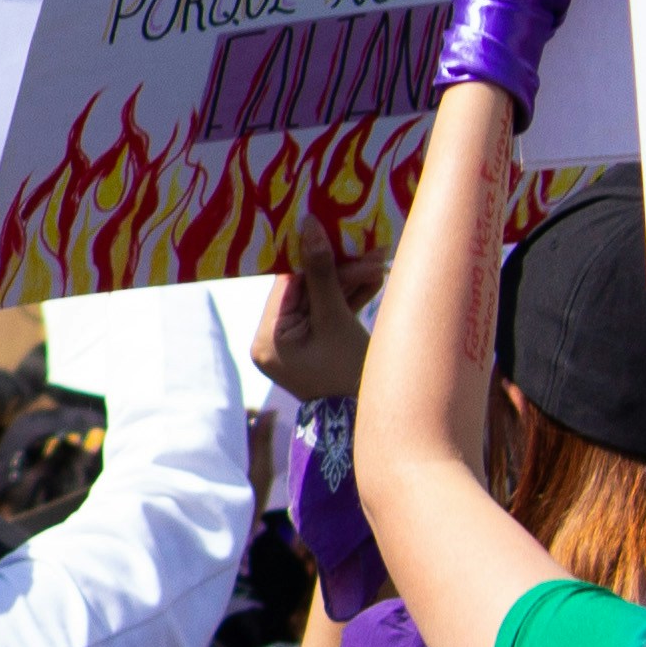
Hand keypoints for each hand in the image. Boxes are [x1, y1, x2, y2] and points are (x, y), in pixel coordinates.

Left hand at [245, 209, 384, 403]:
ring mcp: (294, 344)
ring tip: (378, 263)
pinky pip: (329, 315)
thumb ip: (322, 274)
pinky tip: (374, 279)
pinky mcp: (315, 345)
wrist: (369, 421)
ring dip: (350, 282)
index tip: (334, 233)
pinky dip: (350, 300)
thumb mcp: (336, 320)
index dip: (313, 257)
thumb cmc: (348, 375)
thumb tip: (309, 226)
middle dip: (340, 271)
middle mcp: (273, 341)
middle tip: (369, 252)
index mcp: (267, 338)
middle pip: (306, 291)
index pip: (287, 285)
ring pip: (322, 301)